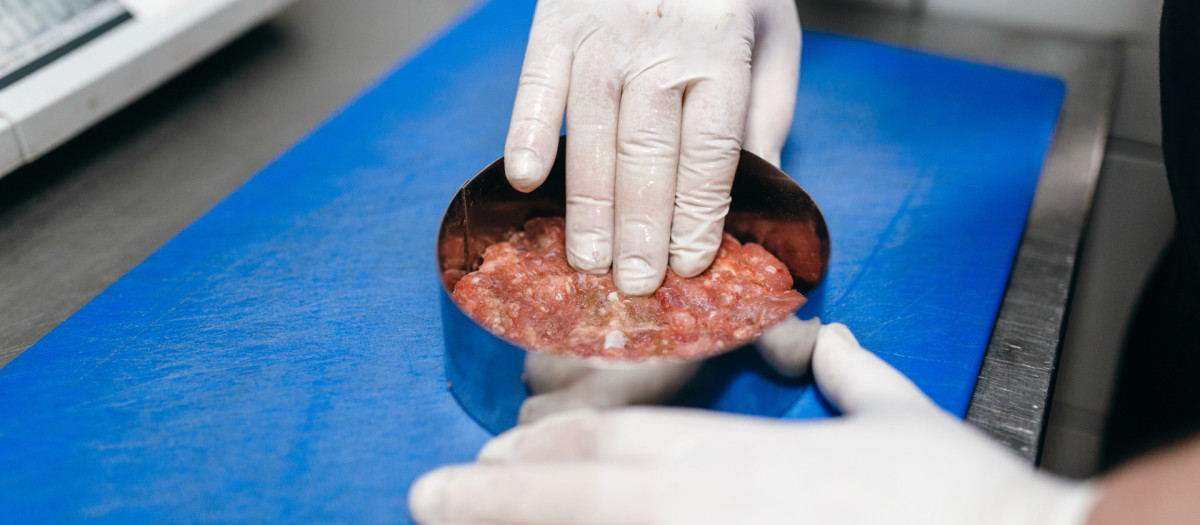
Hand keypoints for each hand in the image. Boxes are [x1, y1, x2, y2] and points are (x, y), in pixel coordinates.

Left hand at [411, 324, 1097, 524]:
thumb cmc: (960, 502)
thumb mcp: (906, 421)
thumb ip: (856, 375)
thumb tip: (834, 337)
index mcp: (740, 457)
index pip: (614, 441)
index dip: (542, 447)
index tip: (487, 454)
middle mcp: (705, 510)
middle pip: (574, 496)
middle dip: (491, 497)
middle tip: (424, 495)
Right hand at [505, 0, 800, 294]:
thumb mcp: (772, 36)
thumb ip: (765, 112)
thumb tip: (756, 189)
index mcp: (723, 51)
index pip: (709, 153)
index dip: (698, 215)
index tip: (690, 264)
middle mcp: (662, 46)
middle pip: (649, 155)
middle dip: (641, 228)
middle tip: (634, 285)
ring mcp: (604, 33)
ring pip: (592, 132)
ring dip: (588, 203)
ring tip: (586, 260)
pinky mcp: (557, 19)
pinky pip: (536, 82)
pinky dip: (526, 131)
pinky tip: (525, 180)